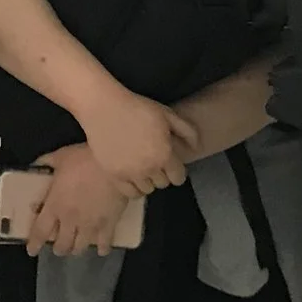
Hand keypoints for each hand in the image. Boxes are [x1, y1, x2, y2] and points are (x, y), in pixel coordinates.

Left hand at [23, 146, 135, 257]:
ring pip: (80, 248)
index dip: (34, 244)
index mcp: (55, 205)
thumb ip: (47, 162)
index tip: (32, 251)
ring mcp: (90, 225)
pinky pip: (104, 244)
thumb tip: (36, 165)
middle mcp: (70, 221)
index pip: (40, 231)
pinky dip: (102, 249)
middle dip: (59, 248)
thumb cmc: (85, 160)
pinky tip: (101, 249)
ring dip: (77, 249)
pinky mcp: (108, 225)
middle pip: (61, 245)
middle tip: (60, 245)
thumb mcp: (61, 157)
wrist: (114, 164)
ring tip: (78, 246)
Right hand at [80, 88, 197, 194]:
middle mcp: (149, 168)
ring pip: (147, 190)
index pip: (178, 177)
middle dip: (163, 174)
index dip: (178, 172)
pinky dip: (134, 188)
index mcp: (164, 154)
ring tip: (143, 169)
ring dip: (148, 181)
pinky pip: (130, 193)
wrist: (105, 108)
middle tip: (156, 162)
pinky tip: (133, 176)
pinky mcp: (113, 175)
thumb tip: (196, 148)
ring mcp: (130, 174)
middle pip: (163, 183)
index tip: (173, 166)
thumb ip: (187, 131)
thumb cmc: (138, 108)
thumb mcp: (167, 114)